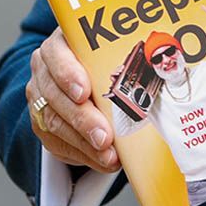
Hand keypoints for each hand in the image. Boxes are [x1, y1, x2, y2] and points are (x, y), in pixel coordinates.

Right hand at [26, 29, 118, 171]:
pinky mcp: (42, 123)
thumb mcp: (115, 51)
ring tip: (108, 155)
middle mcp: (45, 70)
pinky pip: (57, 143)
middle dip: (82, 119)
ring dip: (84, 143)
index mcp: (60, 44)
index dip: (68, 74)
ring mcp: (40, 97)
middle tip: (104, 137)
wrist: (86, 74)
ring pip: (54, 122)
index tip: (84, 92)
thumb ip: (131, 55)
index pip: (56, 55)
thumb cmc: (104, 60)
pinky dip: (82, 155)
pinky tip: (102, 160)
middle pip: (56, 94)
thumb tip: (165, 67)